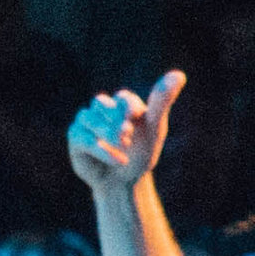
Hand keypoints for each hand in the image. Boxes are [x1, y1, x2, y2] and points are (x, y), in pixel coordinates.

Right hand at [67, 72, 185, 192]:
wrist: (123, 181)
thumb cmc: (141, 152)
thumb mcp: (155, 127)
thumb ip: (162, 101)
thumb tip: (179, 74)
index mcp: (122, 103)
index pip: (123, 98)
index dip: (128, 108)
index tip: (135, 120)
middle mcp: (101, 109)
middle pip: (100, 103)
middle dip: (114, 119)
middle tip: (127, 135)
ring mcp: (86, 122)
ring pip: (88, 118)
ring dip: (107, 133)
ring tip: (123, 148)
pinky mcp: (75, 137)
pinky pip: (82, 138)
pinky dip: (101, 149)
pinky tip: (117, 160)